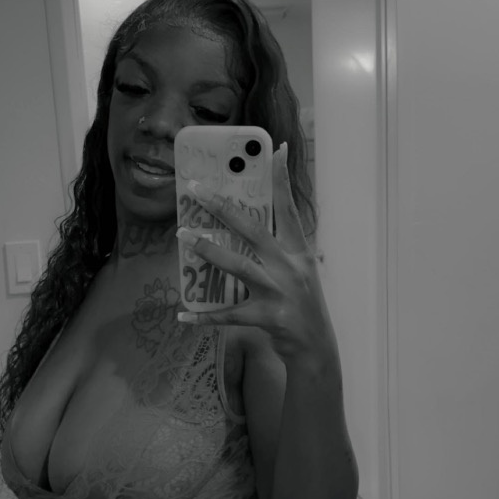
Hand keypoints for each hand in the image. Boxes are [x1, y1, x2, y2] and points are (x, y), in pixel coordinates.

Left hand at [177, 144, 337, 362]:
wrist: (316, 348)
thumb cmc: (303, 306)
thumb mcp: (300, 272)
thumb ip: (279, 250)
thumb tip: (248, 226)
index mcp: (299, 252)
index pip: (289, 209)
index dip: (282, 180)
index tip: (275, 150)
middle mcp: (290, 267)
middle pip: (253, 230)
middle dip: (223, 208)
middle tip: (196, 188)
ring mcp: (279, 292)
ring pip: (238, 266)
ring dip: (207, 251)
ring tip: (182, 236)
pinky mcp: (267, 317)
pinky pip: (229, 314)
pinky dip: (205, 316)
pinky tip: (183, 315)